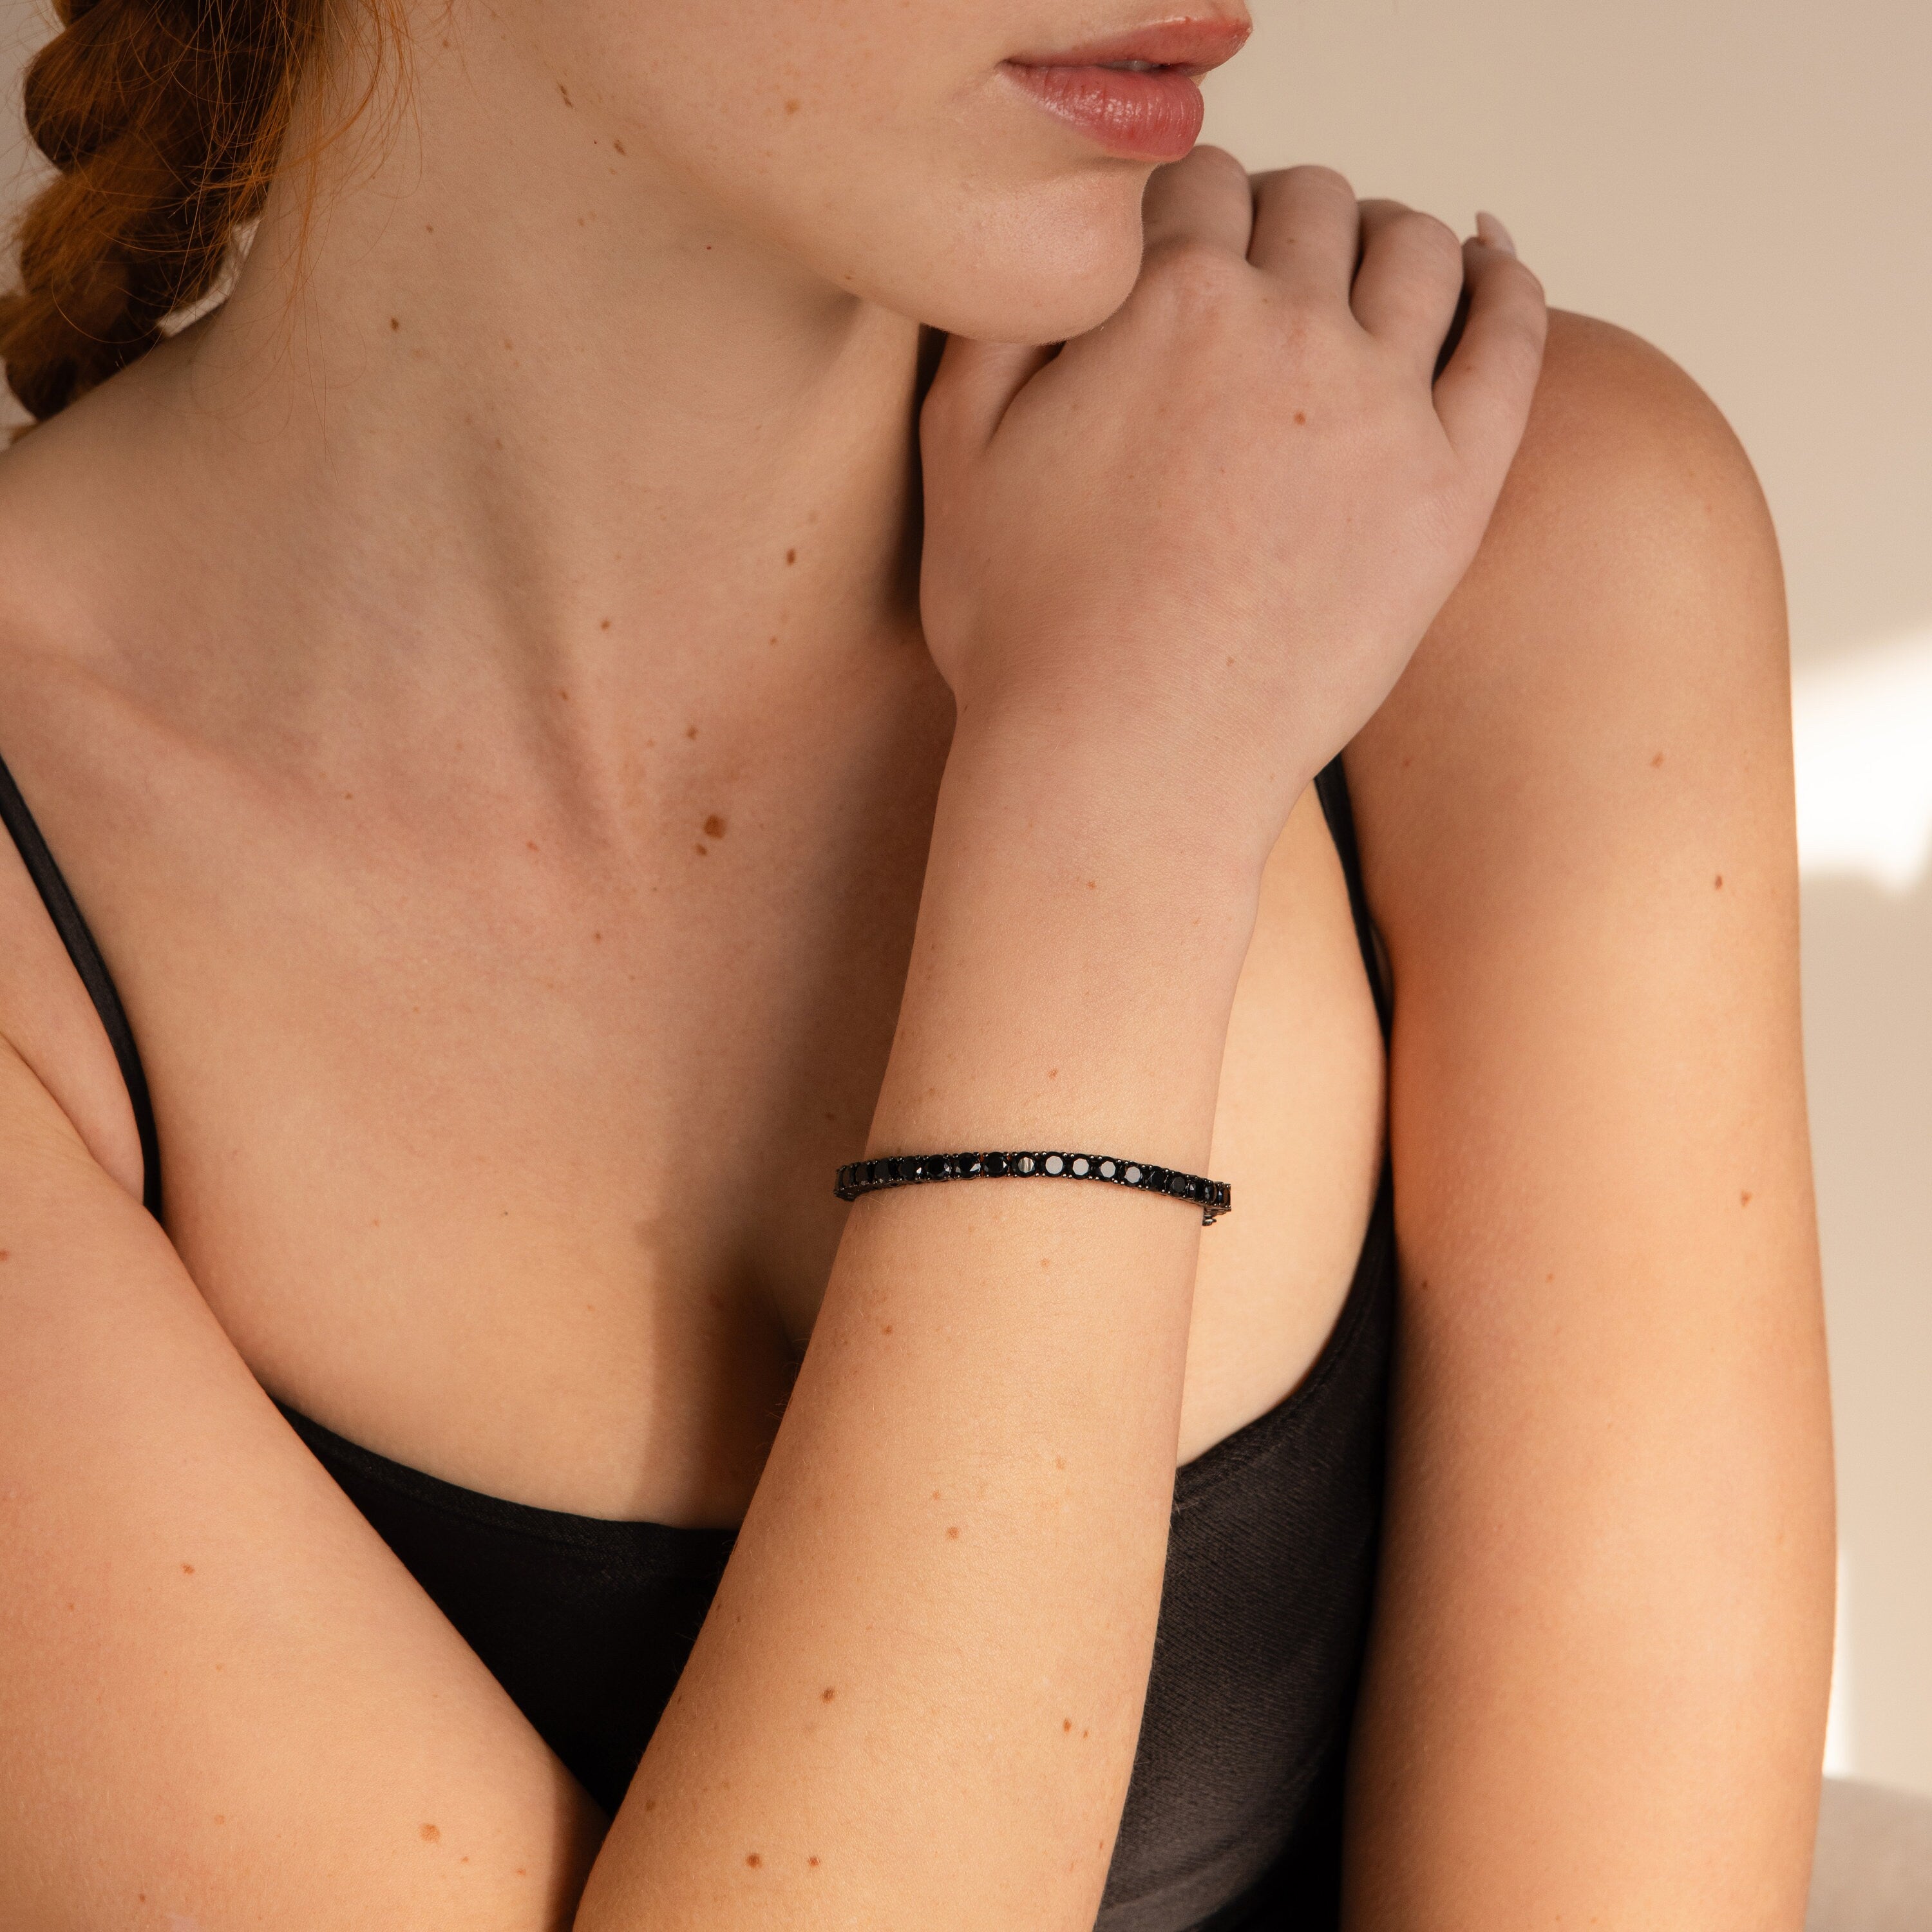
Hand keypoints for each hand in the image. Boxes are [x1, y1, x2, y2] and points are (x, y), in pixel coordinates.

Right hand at [919, 153, 1546, 877]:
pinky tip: (1488, 263)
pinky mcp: (1453, 491)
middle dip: (1276, 218)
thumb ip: (1003, 318)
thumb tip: (1050, 244)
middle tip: (1255, 272)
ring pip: (1416, 251)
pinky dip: (1505, 279)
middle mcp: (1291, 330)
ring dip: (1382, 238)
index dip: (1181, 207)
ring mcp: (1387, 409)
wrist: (1125, 768)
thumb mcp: (956, 451)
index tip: (1178, 245)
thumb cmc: (1029, 633)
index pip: (1197, 182)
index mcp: (1168, 300)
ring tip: (1358, 271)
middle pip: (1311, 204)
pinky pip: (1512, 338)